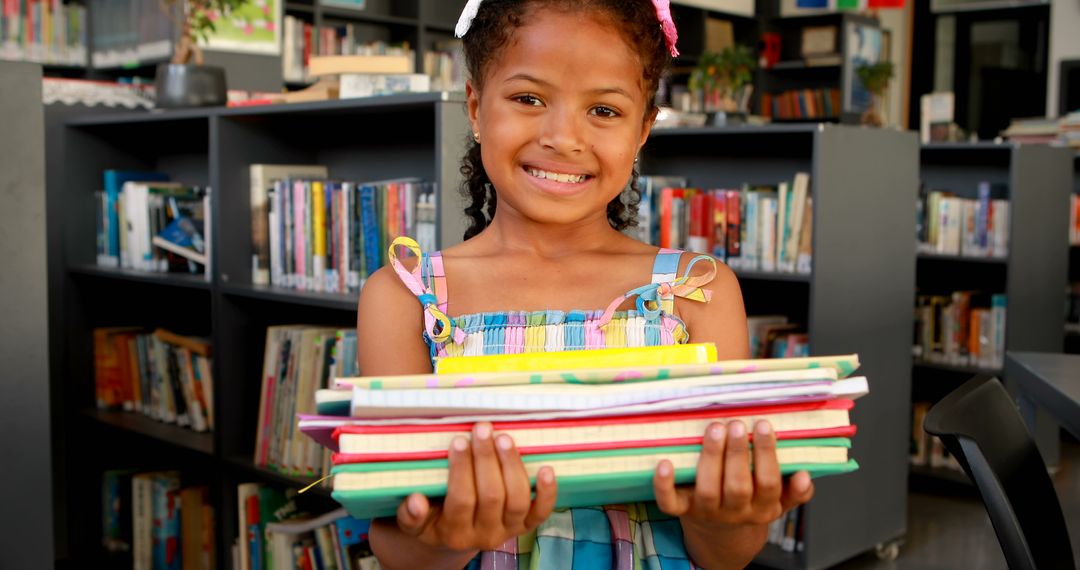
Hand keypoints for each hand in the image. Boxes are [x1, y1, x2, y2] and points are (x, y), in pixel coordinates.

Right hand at [393, 422, 558, 552]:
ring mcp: (507, 531)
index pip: (460, 501)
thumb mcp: (414, 521)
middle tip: (482, 429)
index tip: (458, 440)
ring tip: (503, 438)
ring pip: (517, 500)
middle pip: (491, 497)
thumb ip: (410, 514)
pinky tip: (547, 468)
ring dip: (512, 465)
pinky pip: (541, 512)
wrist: (453, 537)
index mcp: (453, 533)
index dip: (461, 470)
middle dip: (487, 460)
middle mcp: (483, 536)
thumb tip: (414, 501)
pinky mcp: (525, 526)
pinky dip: (547, 492)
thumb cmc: (431, 518)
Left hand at [652, 420, 814, 563]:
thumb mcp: (778, 501)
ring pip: (708, 490)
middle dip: (738, 453)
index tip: (763, 425)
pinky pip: (670, 503)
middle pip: (737, 486)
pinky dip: (664, 485)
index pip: (768, 483)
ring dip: (711, 458)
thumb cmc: (750, 503)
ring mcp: (707, 512)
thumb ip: (794, 491)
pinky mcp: (683, 511)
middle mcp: (735, 513)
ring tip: (714, 429)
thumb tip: (805, 475)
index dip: (766, 455)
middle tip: (736, 423)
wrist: (720, 536)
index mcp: (763, 508)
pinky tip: (664, 463)